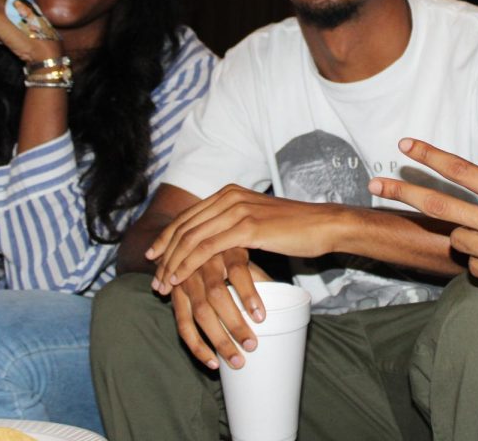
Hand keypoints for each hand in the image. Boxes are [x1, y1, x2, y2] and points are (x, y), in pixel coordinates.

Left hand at [147, 184, 338, 293]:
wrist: (324, 225)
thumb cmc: (296, 228)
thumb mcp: (259, 220)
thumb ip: (237, 224)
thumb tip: (221, 241)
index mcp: (229, 193)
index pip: (188, 216)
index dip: (167, 237)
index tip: (153, 256)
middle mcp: (229, 196)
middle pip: (184, 226)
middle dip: (164, 253)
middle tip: (153, 276)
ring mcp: (237, 210)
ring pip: (191, 238)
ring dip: (172, 263)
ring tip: (162, 284)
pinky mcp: (246, 227)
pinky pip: (206, 248)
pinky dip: (188, 265)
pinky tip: (179, 280)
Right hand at [168, 250, 271, 369]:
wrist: (188, 244)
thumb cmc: (225, 254)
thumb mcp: (243, 256)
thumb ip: (259, 276)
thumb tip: (285, 302)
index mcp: (225, 250)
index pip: (238, 270)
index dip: (248, 293)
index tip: (261, 317)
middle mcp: (203, 262)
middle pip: (217, 294)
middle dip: (234, 323)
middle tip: (252, 346)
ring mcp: (186, 279)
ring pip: (200, 312)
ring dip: (218, 339)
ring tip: (237, 361)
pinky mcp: (175, 296)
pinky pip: (183, 324)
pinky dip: (197, 345)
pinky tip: (212, 361)